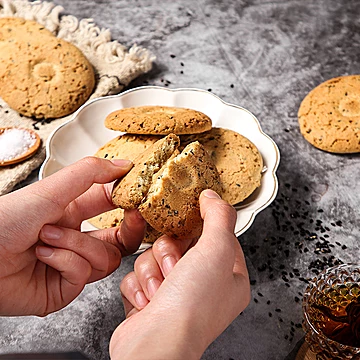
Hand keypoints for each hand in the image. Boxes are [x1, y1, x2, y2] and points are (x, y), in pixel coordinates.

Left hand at [0, 157, 145, 315]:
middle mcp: (75, 240)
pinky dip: (66, 262)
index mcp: (73, 213)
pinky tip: (44, 256)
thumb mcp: (51, 189)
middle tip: (131, 217)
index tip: (139, 199)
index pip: (112, 208)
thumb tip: (124, 165)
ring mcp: (70, 266)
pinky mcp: (63, 289)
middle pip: (119, 240)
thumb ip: (90, 174)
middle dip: (127, 230)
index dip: (129, 204)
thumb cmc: (5, 220)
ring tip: (49, 238)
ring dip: (78, 245)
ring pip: (104, 258)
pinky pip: (84, 275)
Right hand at [110, 190, 249, 359]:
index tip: (189, 222)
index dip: (200, 228)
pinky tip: (147, 302)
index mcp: (229, 278)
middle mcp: (203, 287)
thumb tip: (213, 196)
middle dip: (170, 254)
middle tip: (175, 268)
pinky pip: (137, 275)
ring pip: (154, 257)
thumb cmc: (192, 305)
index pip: (215, 237)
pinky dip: (139, 286)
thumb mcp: (217, 249)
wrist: (156, 344)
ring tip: (160, 290)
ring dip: (153, 271)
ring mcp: (174, 295)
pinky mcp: (149, 301)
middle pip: (179, 244)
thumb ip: (218, 217)